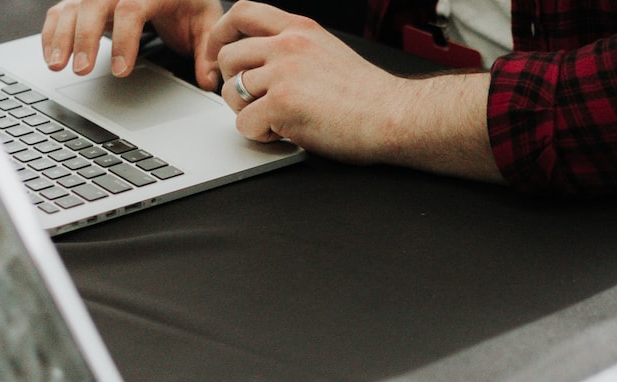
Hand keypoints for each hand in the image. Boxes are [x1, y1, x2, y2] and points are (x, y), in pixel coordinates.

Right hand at [42, 0, 224, 88]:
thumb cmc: (188, 3)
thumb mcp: (206, 23)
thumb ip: (207, 53)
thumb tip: (210, 81)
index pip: (131, 9)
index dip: (124, 40)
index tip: (120, 70)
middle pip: (95, 5)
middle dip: (85, 38)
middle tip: (81, 70)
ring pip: (73, 7)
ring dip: (61, 35)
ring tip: (57, 65)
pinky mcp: (87, 1)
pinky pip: (63, 10)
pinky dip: (53, 31)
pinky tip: (51, 55)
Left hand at [207, 2, 501, 177]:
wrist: (396, 116)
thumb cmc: (372, 96)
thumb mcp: (330, 53)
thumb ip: (296, 51)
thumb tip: (266, 67)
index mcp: (301, 29)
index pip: (243, 12)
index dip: (221, 34)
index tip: (219, 55)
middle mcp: (288, 45)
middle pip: (230, 56)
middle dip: (233, 83)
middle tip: (252, 103)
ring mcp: (284, 74)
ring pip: (232, 91)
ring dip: (247, 112)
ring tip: (276, 121)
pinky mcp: (282, 105)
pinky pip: (244, 123)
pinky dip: (259, 134)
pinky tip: (283, 134)